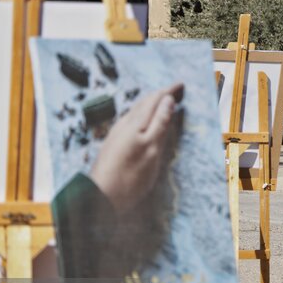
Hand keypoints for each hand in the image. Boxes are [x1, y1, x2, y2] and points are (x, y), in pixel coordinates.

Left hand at [90, 83, 183, 212]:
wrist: (101, 196)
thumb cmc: (130, 176)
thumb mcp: (152, 149)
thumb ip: (160, 124)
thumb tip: (168, 101)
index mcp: (136, 123)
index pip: (154, 100)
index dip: (168, 91)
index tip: (181, 85)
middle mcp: (124, 124)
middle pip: (144, 103)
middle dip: (160, 95)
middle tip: (174, 91)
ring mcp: (117, 133)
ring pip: (136, 111)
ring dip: (151, 104)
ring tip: (162, 103)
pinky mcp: (114, 143)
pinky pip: (131, 120)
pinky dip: (143, 115)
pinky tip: (144, 122)